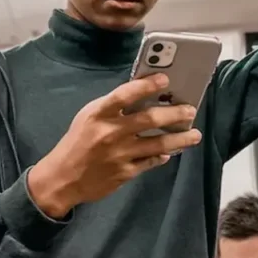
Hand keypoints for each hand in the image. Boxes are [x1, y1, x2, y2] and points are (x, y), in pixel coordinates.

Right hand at [28, 73, 201, 217]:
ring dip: (180, 138)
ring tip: (194, 134)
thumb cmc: (77, 142)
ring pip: (158, 143)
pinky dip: (162, 156)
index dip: (147, 85)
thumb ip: (113, 107)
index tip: (165, 79)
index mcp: (99, 114)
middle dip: (174, 113)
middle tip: (190, 110)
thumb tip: (144, 95)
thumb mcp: (88, 117)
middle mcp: (111, 132)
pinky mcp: (125, 173)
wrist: (63, 178)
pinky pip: (150, 161)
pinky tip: (171, 152)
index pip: (125, 94)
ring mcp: (120, 154)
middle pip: (149, 119)